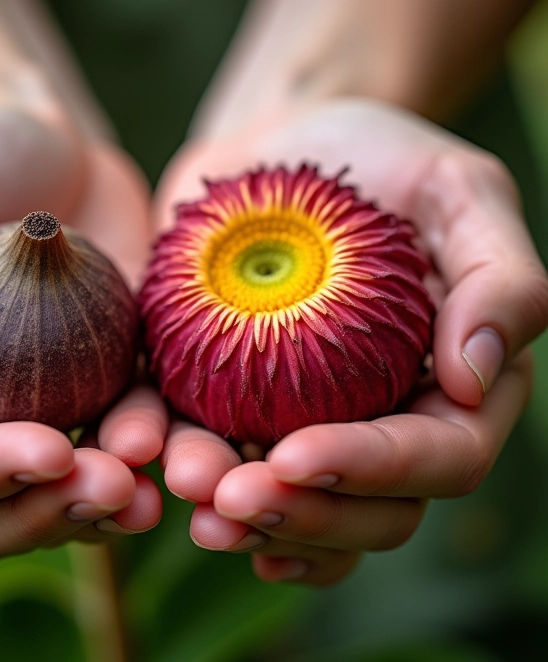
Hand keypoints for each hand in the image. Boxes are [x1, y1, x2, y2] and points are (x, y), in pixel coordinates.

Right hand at [0, 102, 165, 561]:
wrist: (54, 149)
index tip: (46, 450)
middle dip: (44, 514)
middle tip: (111, 487)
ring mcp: (32, 415)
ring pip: (54, 502)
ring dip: (101, 509)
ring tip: (149, 491)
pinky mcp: (100, 393)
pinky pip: (120, 447)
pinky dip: (146, 457)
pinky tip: (173, 448)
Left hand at [156, 98, 547, 584]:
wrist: (283, 143)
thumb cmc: (380, 158)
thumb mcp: (458, 191)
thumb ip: (499, 279)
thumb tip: (477, 381)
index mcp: (452, 385)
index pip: (438, 457)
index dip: (372, 471)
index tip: (298, 457)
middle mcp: (386, 418)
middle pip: (366, 509)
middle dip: (302, 515)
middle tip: (230, 499)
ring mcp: (312, 418)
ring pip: (296, 505)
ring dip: (242, 517)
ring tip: (188, 497)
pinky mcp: (239, 398)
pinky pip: (224, 458)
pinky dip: (196, 479)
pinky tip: (161, 483)